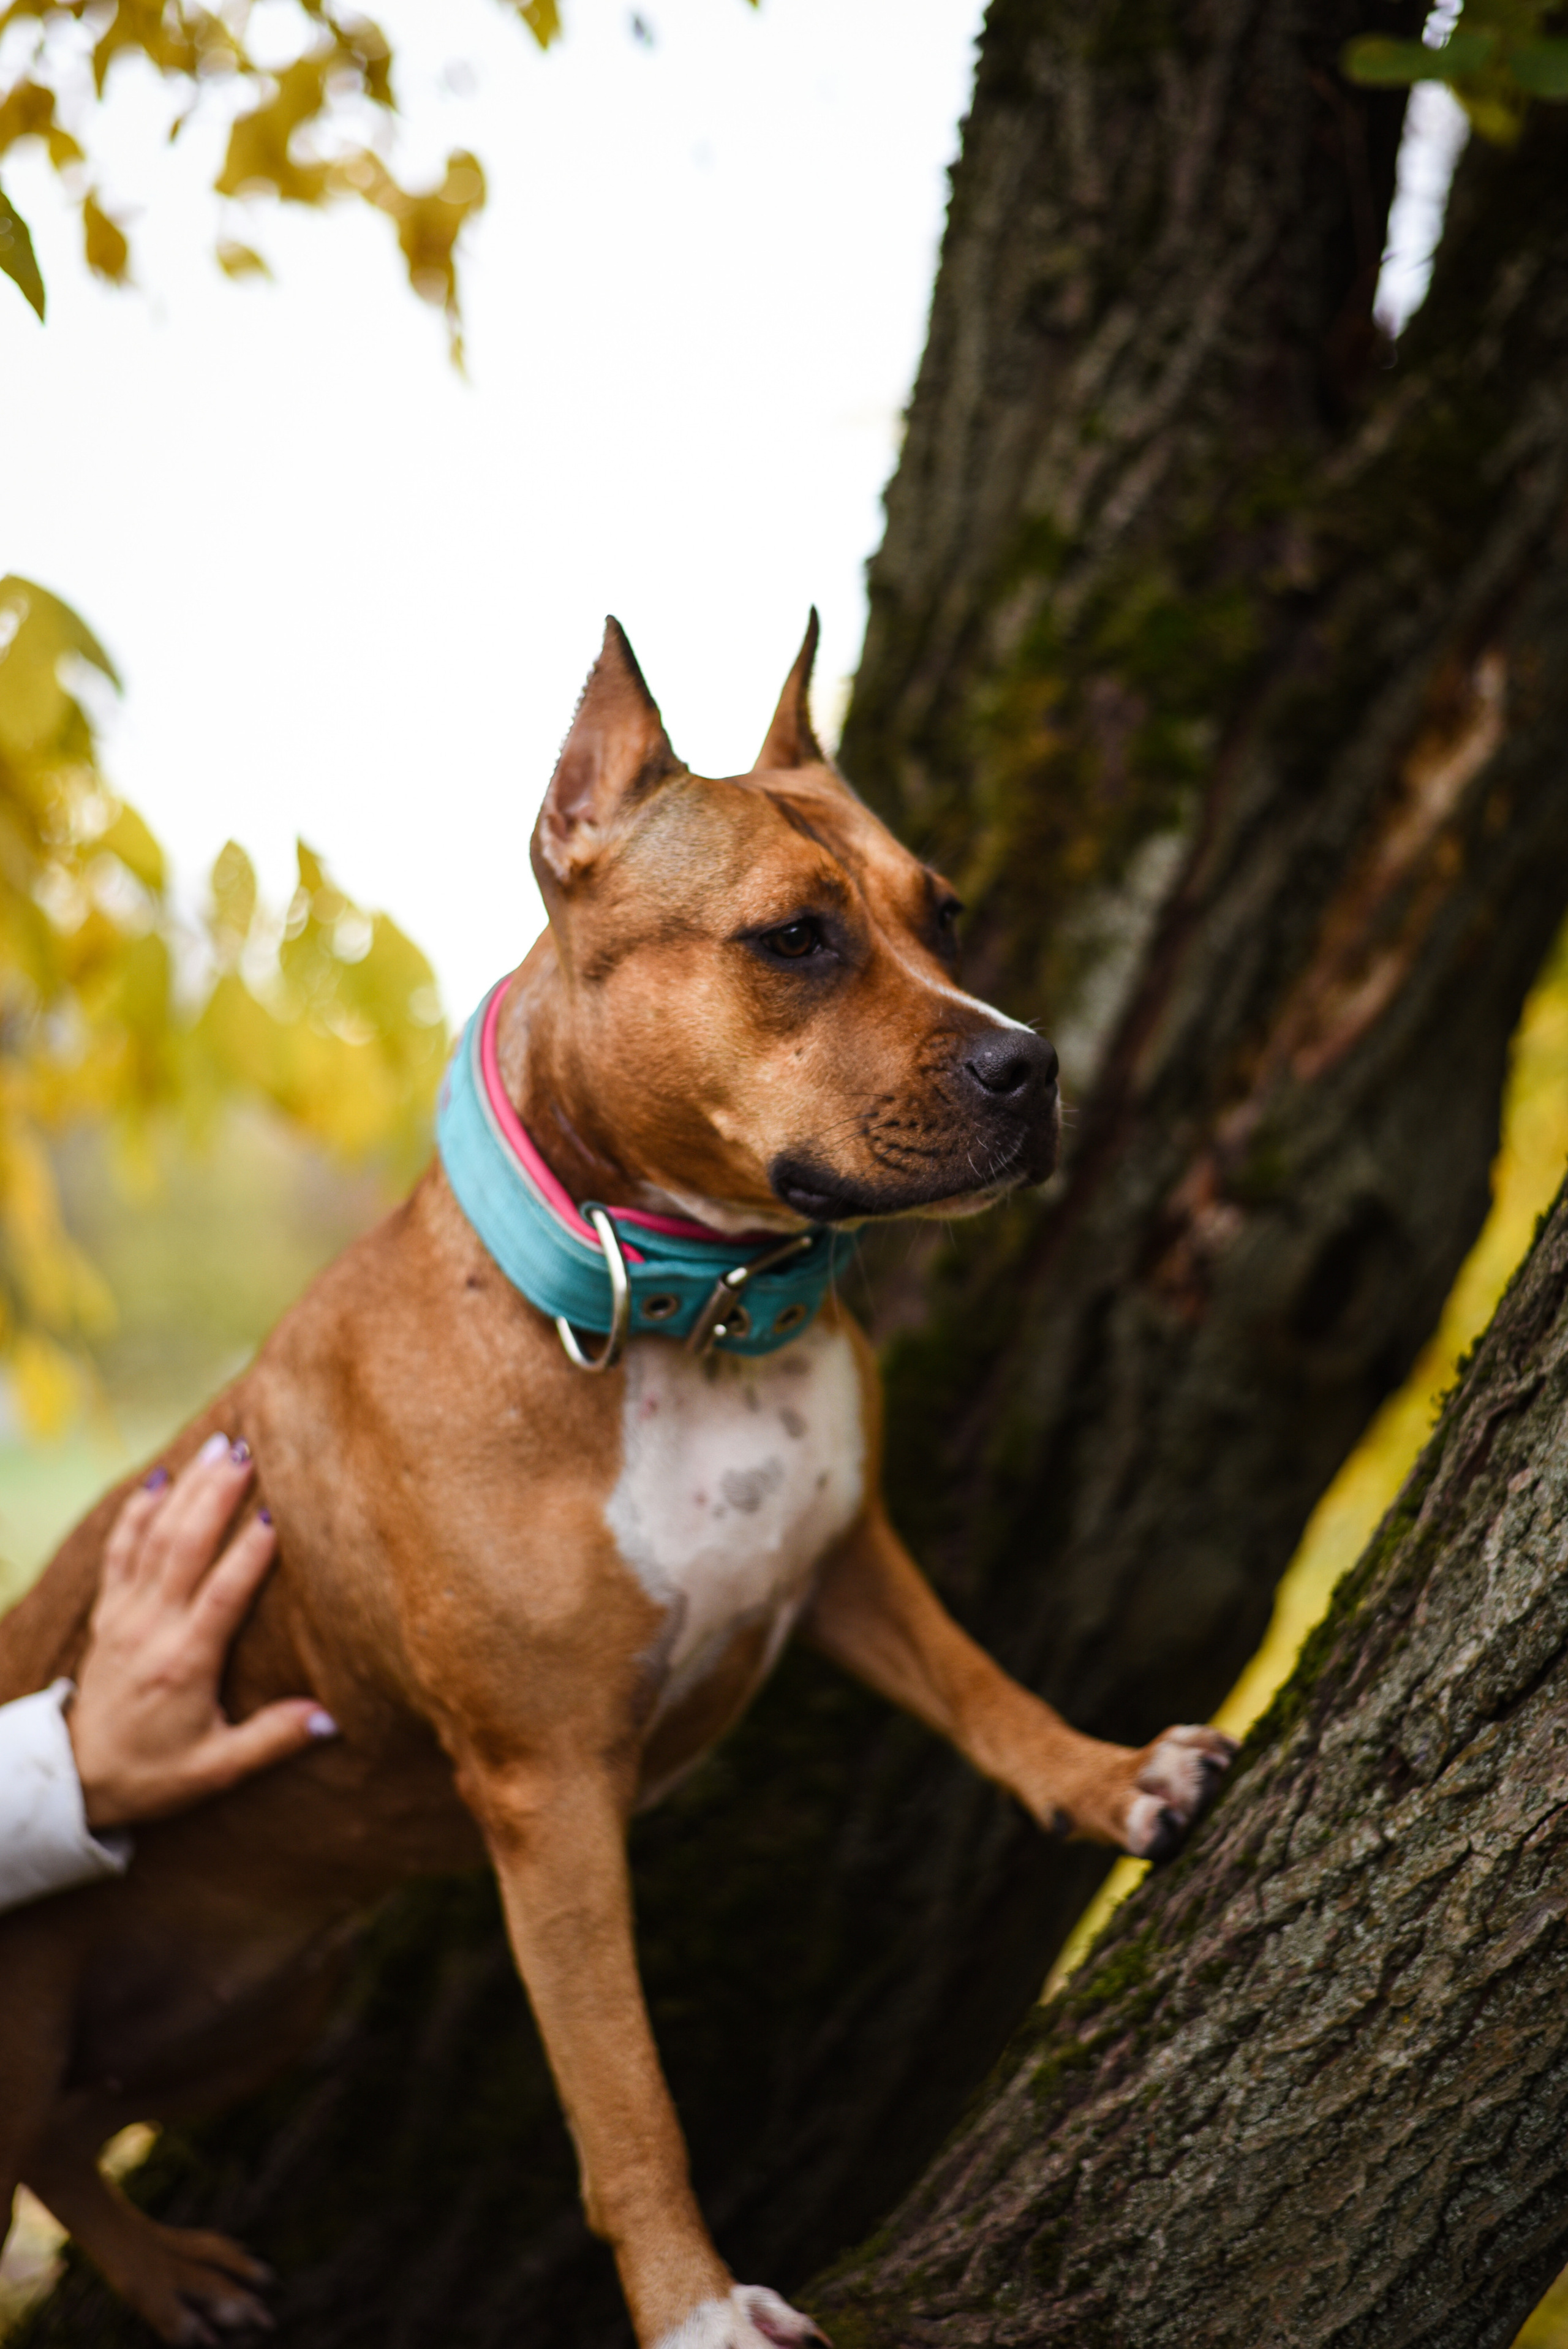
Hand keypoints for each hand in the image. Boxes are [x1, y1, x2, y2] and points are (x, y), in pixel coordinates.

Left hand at [69, 1432, 336, 1829]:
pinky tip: (159, 1479)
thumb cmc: (153, 1774)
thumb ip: (273, 1739)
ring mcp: (124, 1616)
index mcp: (183, 1663)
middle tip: (249, 1452)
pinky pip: (120, 1550)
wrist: (76, 1780)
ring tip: (218, 1447)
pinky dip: (137, 1511)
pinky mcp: (108, 1612)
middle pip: (184, 1548)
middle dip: (216, 1496)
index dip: (249, 1554)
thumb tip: (333, 1720)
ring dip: (187, 1489)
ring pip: (154, 1538)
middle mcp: (150, 1629)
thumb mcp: (216, 1769)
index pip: (221, 1596)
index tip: (277, 1513)